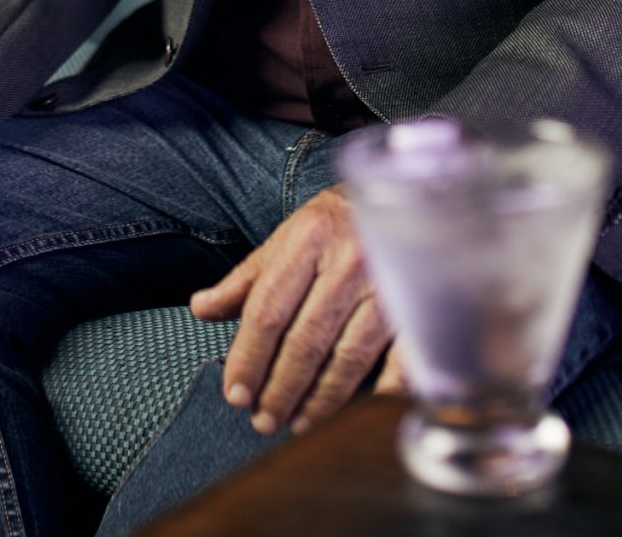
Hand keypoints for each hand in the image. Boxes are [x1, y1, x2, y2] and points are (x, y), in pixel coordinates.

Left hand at [188, 187, 392, 435]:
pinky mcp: (419, 307)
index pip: (268, 311)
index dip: (248, 358)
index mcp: (308, 240)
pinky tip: (360, 414)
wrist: (400, 197)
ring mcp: (388, 286)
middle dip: (281, 388)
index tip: (235, 394)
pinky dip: (383, 393)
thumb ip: (245, 280)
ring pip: (349, 357)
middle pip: (306, 340)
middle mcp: (349, 261)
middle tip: (263, 420)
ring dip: (320, 400)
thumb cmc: (334, 225)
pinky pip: (402, 360)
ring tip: (298, 422)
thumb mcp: (285, 240)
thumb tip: (202, 309)